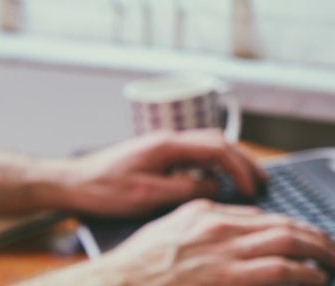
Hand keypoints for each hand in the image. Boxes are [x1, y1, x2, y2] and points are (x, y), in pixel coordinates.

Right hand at [23, 199, 334, 285]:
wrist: (116, 285)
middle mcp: (221, 227)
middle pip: (282, 225)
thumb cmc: (135, 267)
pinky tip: (317, 277)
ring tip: (333, 260)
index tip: (303, 235)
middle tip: (331, 247)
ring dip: (317, 251)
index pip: (262, 216)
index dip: (290, 226)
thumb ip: (202, 223)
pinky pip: (279, 270)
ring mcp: (226, 252)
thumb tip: (234, 223)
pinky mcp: (229, 277)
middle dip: (313, 236)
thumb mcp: (170, 229)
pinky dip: (304, 272)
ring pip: (287, 243)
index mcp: (207, 213)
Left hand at [58, 130, 265, 216]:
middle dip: (244, 161)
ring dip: (233, 160)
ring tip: (249, 179)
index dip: (239, 169)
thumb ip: (184, 190)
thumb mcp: (146, 195)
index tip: (252, 189)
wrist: (71, 182)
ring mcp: (166, 144)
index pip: (217, 150)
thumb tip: (215, 188)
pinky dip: (217, 164)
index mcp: (168, 144)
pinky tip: (219, 180)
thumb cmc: (103, 190)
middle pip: (220, 142)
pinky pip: (198, 153)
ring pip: (211, 145)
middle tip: (262, 181)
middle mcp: (170, 138)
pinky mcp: (161, 153)